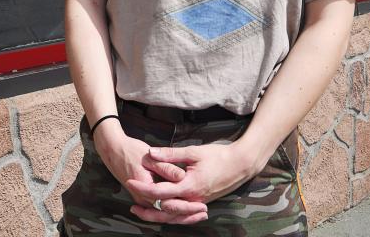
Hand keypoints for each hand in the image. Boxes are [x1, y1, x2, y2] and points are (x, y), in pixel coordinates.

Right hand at [93, 121, 208, 223]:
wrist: (112, 150)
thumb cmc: (131, 151)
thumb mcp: (150, 157)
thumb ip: (166, 167)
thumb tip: (182, 176)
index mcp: (146, 189)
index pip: (169, 203)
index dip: (187, 206)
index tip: (201, 205)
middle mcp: (143, 198)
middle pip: (167, 214)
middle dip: (187, 216)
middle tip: (204, 213)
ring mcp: (142, 199)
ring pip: (163, 214)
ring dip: (181, 216)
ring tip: (198, 215)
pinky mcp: (142, 196)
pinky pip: (158, 209)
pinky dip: (172, 212)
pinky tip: (183, 210)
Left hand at [126, 142, 264, 221]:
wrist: (240, 165)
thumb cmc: (218, 156)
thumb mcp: (193, 151)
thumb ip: (170, 154)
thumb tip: (151, 153)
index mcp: (189, 186)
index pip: (160, 192)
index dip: (143, 188)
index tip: (130, 182)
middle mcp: (193, 199)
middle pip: (164, 212)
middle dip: (146, 210)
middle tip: (131, 206)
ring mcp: (198, 203)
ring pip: (174, 217)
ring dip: (157, 216)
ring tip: (141, 212)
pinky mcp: (201, 203)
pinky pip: (183, 215)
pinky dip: (171, 216)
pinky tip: (162, 212)